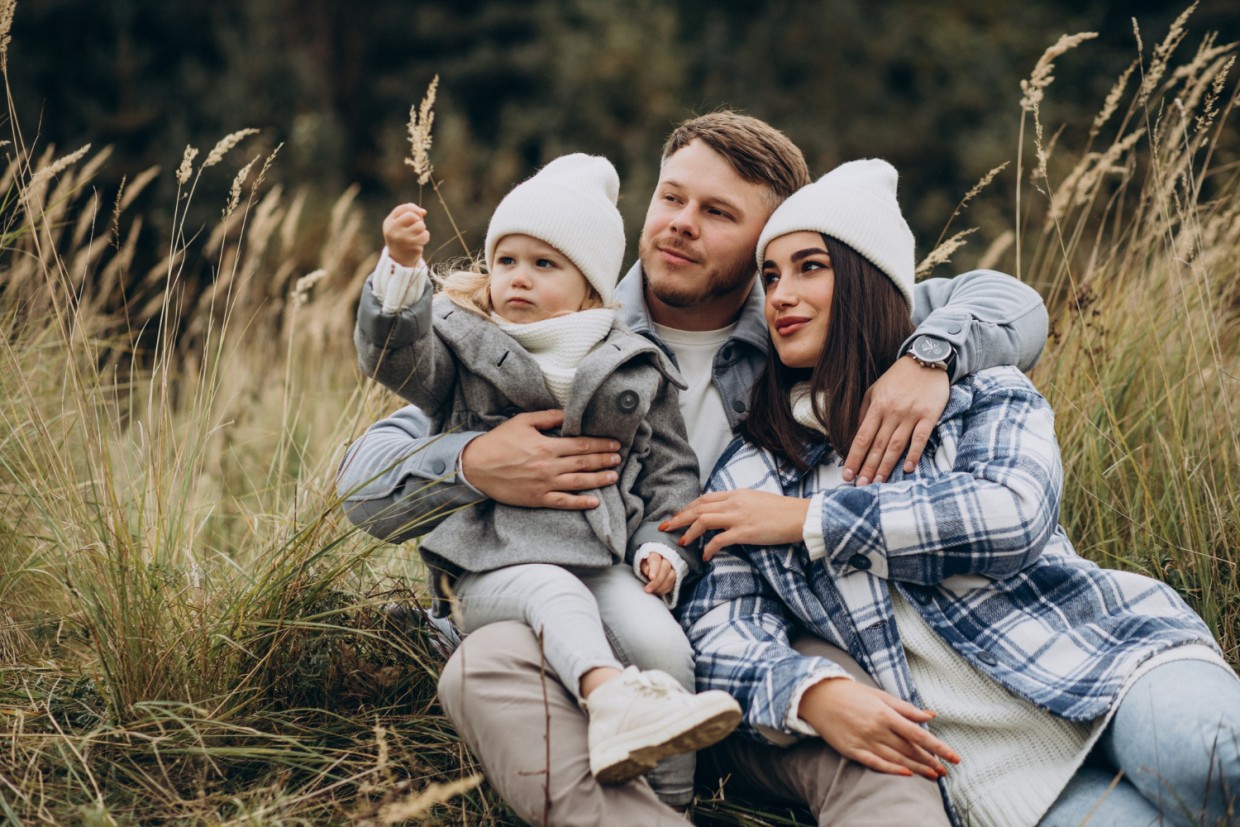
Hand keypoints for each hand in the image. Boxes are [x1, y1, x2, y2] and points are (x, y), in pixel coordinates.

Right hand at [383, 203, 430, 266]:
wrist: (399, 259)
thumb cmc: (402, 238)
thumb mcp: (400, 225)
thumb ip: (410, 215)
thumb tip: (423, 211)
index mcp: (389, 223)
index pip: (403, 208)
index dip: (413, 208)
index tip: (418, 214)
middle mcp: (393, 230)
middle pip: (411, 215)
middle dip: (418, 219)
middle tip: (417, 225)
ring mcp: (402, 238)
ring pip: (420, 225)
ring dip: (422, 228)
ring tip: (418, 234)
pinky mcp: (412, 246)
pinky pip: (425, 235)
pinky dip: (426, 236)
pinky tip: (421, 240)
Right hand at [460, 410, 622, 508]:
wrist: (477, 466)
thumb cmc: (499, 441)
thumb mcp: (523, 422)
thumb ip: (548, 417)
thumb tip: (568, 413)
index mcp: (547, 446)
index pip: (581, 445)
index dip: (600, 444)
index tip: (614, 443)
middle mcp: (549, 466)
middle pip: (584, 463)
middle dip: (604, 460)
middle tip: (619, 458)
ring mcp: (544, 484)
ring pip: (579, 483)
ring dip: (599, 479)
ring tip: (613, 476)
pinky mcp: (537, 498)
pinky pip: (563, 502)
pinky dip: (580, 503)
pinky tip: (594, 502)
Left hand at [640, 552, 675, 595]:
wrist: (652, 566)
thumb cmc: (646, 565)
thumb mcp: (642, 564)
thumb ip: (644, 566)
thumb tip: (648, 570)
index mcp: (656, 554)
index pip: (656, 560)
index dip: (654, 569)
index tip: (651, 577)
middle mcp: (666, 559)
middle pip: (665, 569)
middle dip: (656, 581)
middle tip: (647, 590)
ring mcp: (673, 568)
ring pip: (671, 577)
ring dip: (661, 587)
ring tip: (652, 591)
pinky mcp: (675, 577)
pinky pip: (672, 584)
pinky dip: (664, 590)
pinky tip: (657, 591)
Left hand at [662, 490, 808, 560]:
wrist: (801, 516)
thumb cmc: (782, 511)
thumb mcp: (756, 500)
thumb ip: (739, 504)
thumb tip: (726, 512)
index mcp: (736, 494)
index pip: (704, 498)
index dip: (688, 507)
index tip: (677, 516)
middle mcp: (734, 502)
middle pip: (698, 508)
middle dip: (678, 518)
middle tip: (665, 528)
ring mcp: (738, 517)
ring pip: (703, 521)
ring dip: (688, 532)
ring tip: (681, 542)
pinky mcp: (745, 532)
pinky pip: (719, 540)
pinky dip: (709, 549)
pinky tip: (705, 556)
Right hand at [798, 677, 959, 780]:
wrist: (818, 697)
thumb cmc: (852, 694)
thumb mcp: (880, 695)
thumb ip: (905, 708)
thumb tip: (930, 716)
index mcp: (885, 714)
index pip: (918, 734)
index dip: (938, 747)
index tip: (954, 757)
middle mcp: (876, 729)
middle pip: (910, 750)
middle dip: (930, 761)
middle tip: (945, 770)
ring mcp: (864, 741)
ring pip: (897, 759)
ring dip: (917, 768)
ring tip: (933, 775)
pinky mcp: (852, 750)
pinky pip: (876, 763)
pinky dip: (892, 769)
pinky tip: (907, 774)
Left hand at [843, 355, 949, 485]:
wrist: (927, 359)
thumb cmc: (898, 378)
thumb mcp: (874, 390)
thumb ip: (864, 412)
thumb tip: (854, 434)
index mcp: (877, 406)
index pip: (861, 437)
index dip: (854, 457)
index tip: (847, 474)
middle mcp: (892, 412)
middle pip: (877, 445)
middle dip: (867, 467)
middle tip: (860, 486)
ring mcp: (911, 414)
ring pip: (896, 445)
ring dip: (885, 465)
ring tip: (878, 482)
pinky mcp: (929, 416)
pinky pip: (920, 438)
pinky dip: (913, 454)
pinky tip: (907, 469)